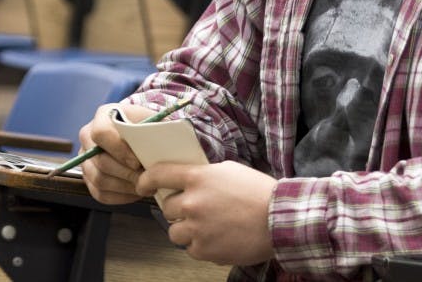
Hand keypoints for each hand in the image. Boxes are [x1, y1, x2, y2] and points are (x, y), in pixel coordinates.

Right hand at [79, 102, 154, 204]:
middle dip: (127, 173)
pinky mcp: (89, 178)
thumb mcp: (153, 121)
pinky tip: (137, 191)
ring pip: (99, 180)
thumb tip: (161, 146)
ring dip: (125, 187)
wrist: (143, 135)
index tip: (138, 161)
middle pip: (100, 161)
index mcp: (103, 116)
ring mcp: (86, 159)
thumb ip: (153, 130)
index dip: (119, 150)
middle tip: (147, 179)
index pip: (100, 133)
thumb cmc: (149, 127)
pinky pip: (101, 193)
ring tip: (146, 186)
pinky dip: (121, 196)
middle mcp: (88, 136)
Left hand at [138, 161, 274, 266]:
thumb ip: (204, 175)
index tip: (143, 186)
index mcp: (197, 178)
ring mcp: (196, 229)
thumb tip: (188, 181)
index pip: (158, 174)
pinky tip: (219, 237)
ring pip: (174, 232)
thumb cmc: (258, 192)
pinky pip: (191, 249)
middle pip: (166, 208)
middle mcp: (192, 203)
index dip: (146, 180)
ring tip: (207, 226)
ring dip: (186, 230)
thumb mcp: (228, 170)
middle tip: (196, 209)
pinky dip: (201, 245)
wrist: (278, 219)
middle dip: (178, 209)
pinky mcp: (204, 250)